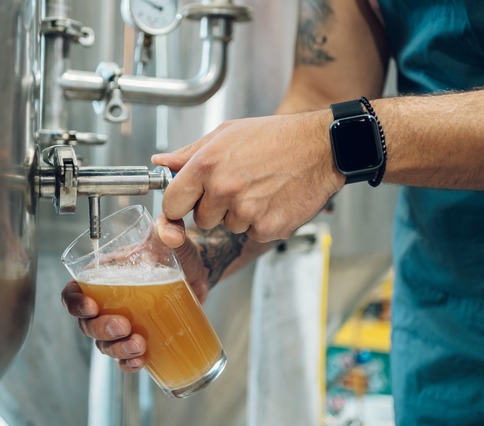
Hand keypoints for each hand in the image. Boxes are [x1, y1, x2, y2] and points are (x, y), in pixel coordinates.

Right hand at [61, 216, 210, 372]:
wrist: (199, 272)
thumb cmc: (176, 252)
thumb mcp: (170, 237)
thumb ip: (168, 227)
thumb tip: (171, 232)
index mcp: (103, 276)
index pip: (73, 292)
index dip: (74, 302)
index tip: (90, 306)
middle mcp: (107, 302)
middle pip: (86, 323)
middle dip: (100, 329)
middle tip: (123, 326)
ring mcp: (121, 322)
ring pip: (104, 344)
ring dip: (116, 349)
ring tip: (139, 344)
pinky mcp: (138, 337)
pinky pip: (124, 358)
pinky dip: (129, 363)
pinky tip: (141, 360)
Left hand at [153, 111, 343, 241]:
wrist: (321, 147)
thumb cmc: (275, 137)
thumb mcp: (226, 134)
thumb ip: (190, 153)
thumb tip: (161, 163)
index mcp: (207, 165)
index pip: (172, 204)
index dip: (179, 206)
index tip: (187, 203)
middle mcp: (223, 189)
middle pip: (201, 220)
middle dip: (214, 208)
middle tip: (238, 185)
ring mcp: (246, 211)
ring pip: (228, 227)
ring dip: (240, 214)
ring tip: (260, 188)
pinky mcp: (268, 227)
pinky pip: (252, 234)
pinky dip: (262, 222)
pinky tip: (274, 200)